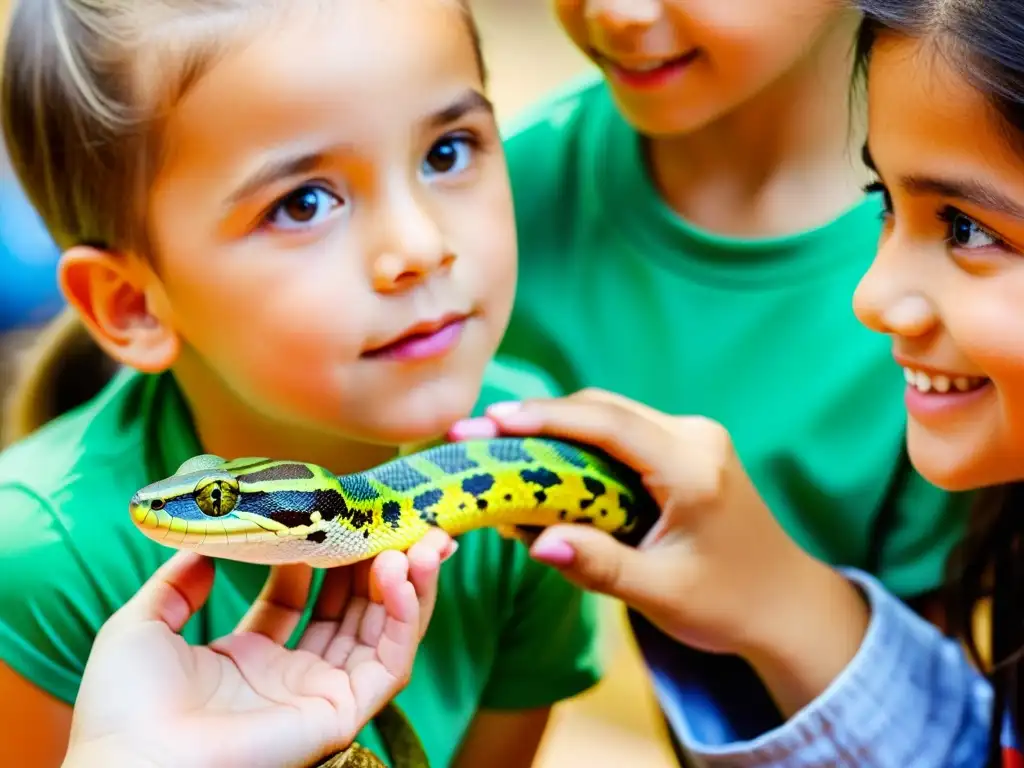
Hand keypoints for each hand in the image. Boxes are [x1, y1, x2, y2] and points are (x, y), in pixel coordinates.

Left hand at [64, 529, 455, 767]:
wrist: (133, 760)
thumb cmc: (125, 707)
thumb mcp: (142, 626)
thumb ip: (176, 582)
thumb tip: (203, 546)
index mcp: (245, 658)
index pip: (298, 598)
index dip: (316, 558)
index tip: (328, 515)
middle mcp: (288, 676)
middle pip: (349, 611)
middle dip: (376, 564)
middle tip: (397, 519)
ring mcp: (319, 695)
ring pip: (382, 633)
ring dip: (407, 584)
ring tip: (418, 539)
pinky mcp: (340, 713)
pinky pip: (389, 663)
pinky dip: (405, 617)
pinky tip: (403, 573)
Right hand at [449, 390, 867, 713]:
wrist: (785, 605)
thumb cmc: (727, 604)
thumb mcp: (660, 593)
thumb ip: (598, 564)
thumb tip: (533, 541)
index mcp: (694, 467)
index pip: (610, 425)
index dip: (546, 418)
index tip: (491, 420)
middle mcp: (695, 438)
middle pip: (603, 410)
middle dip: (537, 419)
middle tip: (476, 436)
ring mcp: (693, 438)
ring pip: (609, 417)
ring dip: (555, 430)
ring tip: (496, 448)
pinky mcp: (685, 449)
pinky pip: (622, 434)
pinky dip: (579, 445)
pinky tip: (542, 465)